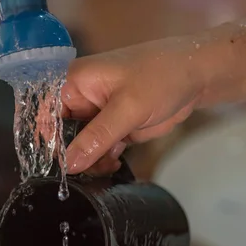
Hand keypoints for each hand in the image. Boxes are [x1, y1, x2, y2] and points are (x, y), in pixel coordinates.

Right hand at [62, 37, 208, 174]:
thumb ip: (96, 138)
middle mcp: (80, 98)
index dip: (50, 141)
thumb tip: (69, 164)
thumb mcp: (127, 108)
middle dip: (73, 155)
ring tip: (108, 164)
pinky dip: (103, 159)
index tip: (61, 166)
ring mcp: (97, 114)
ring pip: (81, 146)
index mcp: (73, 83)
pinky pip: (98, 149)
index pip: (47, 115)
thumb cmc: (160, 77)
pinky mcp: (113, 127)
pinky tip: (114, 162)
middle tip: (89, 169)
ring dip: (90, 160)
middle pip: (62, 135)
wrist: (197, 76)